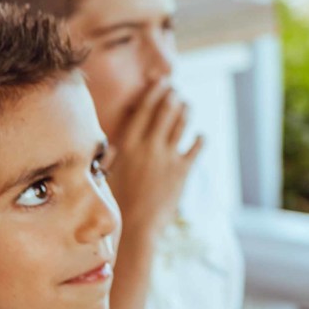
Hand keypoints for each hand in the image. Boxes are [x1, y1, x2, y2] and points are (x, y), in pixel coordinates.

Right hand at [104, 79, 200, 235]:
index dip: (154, 93)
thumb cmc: (118, 204)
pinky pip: (195, 148)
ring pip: (181, 125)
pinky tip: (201, 137)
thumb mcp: (108, 175)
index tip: (160, 82)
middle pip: (164, 111)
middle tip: (175, 89)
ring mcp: (168, 157)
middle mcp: (149, 146)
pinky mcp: (183, 171)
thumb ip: (112, 157)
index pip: (144, 110)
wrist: (137, 227)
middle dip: (172, 96)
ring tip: (187, 105)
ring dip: (185, 111)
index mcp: (128, 145)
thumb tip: (112, 146)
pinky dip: (199, 140)